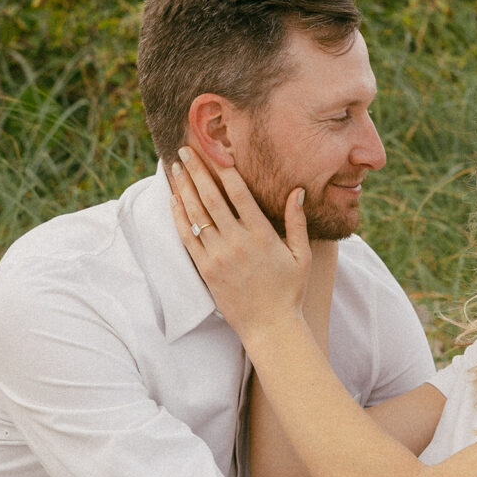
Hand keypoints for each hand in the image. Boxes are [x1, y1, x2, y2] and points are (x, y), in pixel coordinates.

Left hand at [170, 148, 311, 342]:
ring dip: (184, 188)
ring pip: (196, 215)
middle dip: (196, 170)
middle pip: (211, 198)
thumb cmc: (289, 291)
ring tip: (174, 167)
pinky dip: (179, 217)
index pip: (239, 193)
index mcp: (262, 235)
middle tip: (185, 149)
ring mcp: (218, 256)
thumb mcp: (302, 255)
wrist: (270, 326)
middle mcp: (237, 242)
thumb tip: (298, 191)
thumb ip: (298, 222)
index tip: (215, 150)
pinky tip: (174, 200)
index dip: (225, 169)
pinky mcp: (206, 270)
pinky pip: (187, 238)